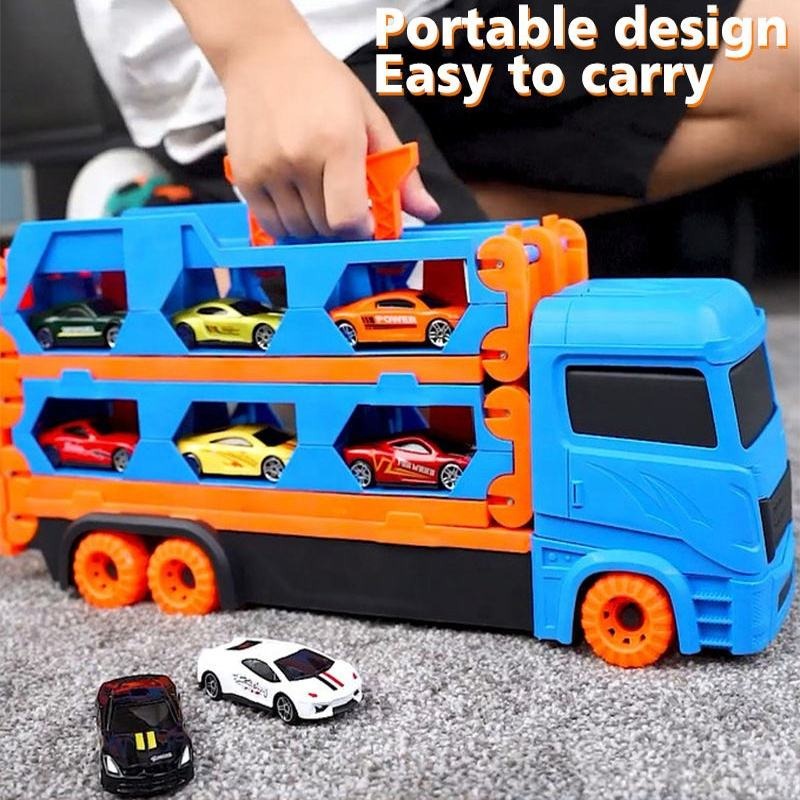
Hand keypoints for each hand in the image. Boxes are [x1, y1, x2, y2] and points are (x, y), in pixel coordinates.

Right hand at [221, 30, 439, 238]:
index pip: (348, 219)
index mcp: (339, 143)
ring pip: (297, 229)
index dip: (360, 231)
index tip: (364, 223)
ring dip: (312, 225)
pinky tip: (295, 199)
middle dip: (339, 225)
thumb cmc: (322, 84)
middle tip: (341, 202)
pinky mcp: (245, 175)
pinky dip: (286, 222)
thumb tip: (429, 212)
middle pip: (324, 228)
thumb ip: (400, 171)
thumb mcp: (370, 120)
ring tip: (317, 196)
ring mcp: (269, 169)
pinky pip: (270, 222)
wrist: (264, 55)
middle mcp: (300, 158)